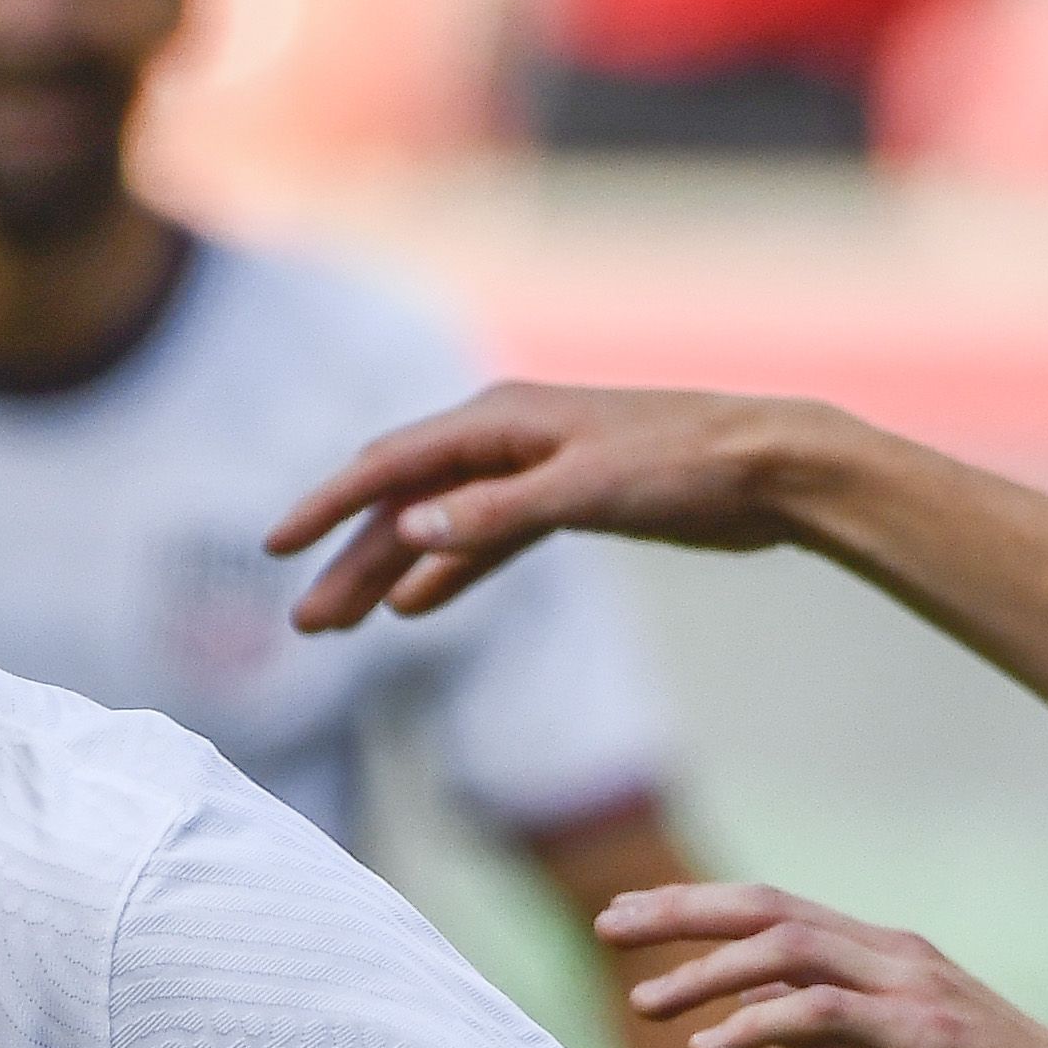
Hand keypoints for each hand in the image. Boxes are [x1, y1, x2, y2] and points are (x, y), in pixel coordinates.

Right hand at [267, 383, 823, 631]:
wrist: (771, 469)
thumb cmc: (684, 465)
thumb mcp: (583, 491)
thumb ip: (493, 513)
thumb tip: (408, 530)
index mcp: (498, 421)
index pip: (389, 466)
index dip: (328, 507)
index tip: (276, 547)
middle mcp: (504, 439)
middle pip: (404, 504)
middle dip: (350, 561)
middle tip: (306, 623)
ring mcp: (531, 473)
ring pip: (439, 529)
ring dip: (389, 576)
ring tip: (340, 626)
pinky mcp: (565, 505)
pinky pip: (484, 543)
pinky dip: (448, 575)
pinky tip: (412, 610)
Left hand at [595, 880, 1047, 1047]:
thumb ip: (837, 1029)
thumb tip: (764, 1013)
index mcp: (887, 956)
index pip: (775, 911)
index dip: (696, 909)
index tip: (628, 920)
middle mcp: (894, 955)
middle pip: (767, 908)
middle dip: (680, 912)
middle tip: (605, 926)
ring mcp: (911, 990)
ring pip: (786, 949)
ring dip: (704, 970)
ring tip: (639, 999)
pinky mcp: (923, 1037)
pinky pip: (820, 1014)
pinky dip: (755, 1024)